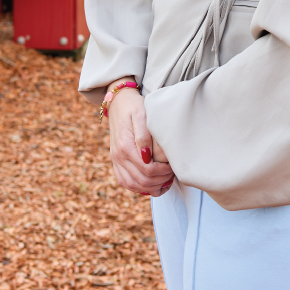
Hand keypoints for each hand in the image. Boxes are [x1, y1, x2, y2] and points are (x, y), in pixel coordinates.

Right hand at [107, 82, 173, 196]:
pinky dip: (139, 187)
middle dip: (160, 181)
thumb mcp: (142, 115)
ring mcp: (116, 160)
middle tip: (172, 174)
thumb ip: (144, 135)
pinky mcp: (116, 161)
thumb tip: (146, 156)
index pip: (147, 170)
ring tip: (164, 180)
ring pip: (133, 185)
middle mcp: (118, 156)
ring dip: (150, 187)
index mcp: (125, 146)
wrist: (118, 102)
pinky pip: (125, 182)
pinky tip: (152, 184)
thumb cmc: (134, 107)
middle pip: (142, 181)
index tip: (173, 166)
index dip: (163, 172)